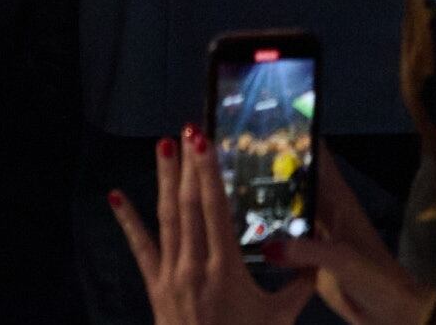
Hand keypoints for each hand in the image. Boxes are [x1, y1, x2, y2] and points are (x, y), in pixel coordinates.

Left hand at [111, 131, 315, 324]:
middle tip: (186, 130)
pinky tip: (115, 196)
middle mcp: (195, 266)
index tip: (205, 143)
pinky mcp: (155, 286)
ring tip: (162, 146)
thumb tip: (320, 258)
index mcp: (226, 270)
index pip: (215, 210)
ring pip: (166, 219)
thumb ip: (300, 286)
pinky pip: (140, 249)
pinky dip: (127, 221)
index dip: (208, 174)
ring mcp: (171, 275)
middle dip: (187, 166)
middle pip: (188, 206)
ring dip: (163, 181)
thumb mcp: (280, 318)